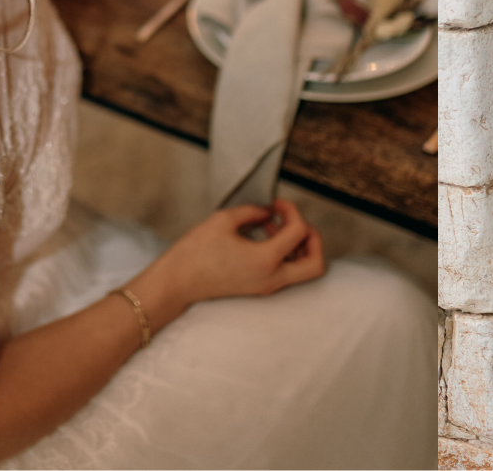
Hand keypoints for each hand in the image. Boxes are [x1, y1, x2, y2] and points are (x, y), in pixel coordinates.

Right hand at [154, 198, 325, 307]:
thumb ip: (254, 211)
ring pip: (304, 269)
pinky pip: (286, 271)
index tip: (276, 204)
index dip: (292, 211)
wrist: (176, 283)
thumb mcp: (224, 220)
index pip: (300, 231)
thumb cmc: (195, 253)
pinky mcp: (260, 287)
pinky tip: (264, 237)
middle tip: (293, 221)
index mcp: (266, 261)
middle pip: (316, 263)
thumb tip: (269, 212)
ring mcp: (267, 286)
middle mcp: (272, 278)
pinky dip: (285, 254)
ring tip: (273, 226)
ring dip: (298, 245)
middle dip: (312, 238)